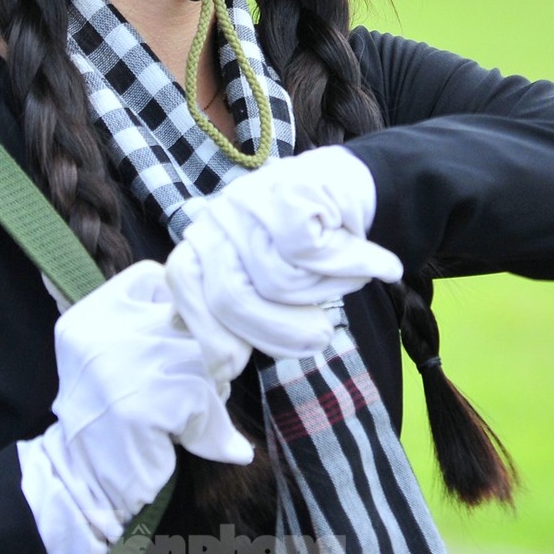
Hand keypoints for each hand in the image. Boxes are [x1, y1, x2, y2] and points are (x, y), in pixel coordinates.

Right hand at [18, 261, 251, 553]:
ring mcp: (122, 364)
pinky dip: (209, 423)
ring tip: (194, 410)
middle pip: (189, 314)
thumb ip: (149, 320)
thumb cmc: (109, 412)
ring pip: (206, 355)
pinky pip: (206, 397)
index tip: (182, 336)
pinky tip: (187, 436)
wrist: (83, 480)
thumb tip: (218, 306)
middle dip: (206, 349)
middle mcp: (101, 330)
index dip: (181, 305)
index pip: (155, 276)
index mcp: (91, 312)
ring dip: (212, 387)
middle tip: (202, 379)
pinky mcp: (145, 405)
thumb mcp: (110, 351)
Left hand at [166, 146, 402, 362]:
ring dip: (322, 289)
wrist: (356, 184)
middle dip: (275, 331)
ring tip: (341, 277)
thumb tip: (178, 327)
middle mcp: (222, 213)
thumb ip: (224, 296)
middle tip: (317, 336)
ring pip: (277, 280)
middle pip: (230, 295)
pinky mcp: (293, 192)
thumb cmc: (308, 238)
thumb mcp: (258, 272)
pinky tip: (375, 264)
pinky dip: (350, 265)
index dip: (208, 331)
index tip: (232, 369)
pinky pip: (314, 254)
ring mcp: (254, 198)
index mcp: (207, 235)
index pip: (182, 279)